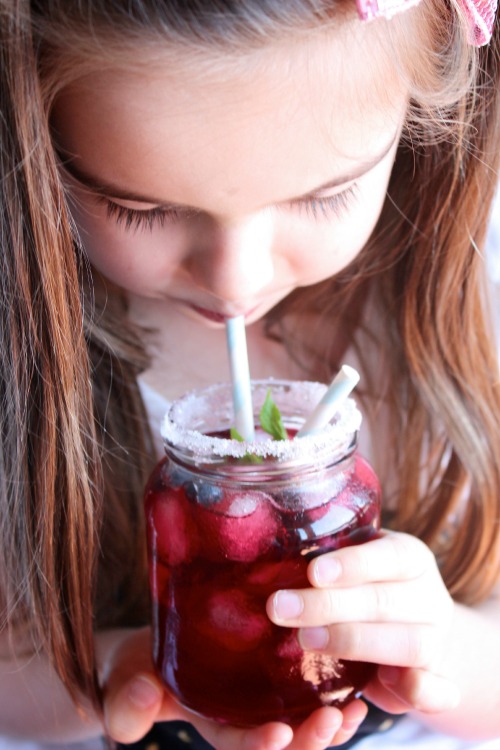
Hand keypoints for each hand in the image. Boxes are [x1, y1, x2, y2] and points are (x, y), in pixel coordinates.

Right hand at [99, 627, 367, 748]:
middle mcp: (244, 722)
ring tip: (353, 709)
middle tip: (333, 721)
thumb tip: (136, 713)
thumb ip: (130, 700)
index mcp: (213, 728)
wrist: (151, 653)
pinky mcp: (276, 682)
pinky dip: (334, 697)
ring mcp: (263, 704)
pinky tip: (357, 689)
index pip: (240, 746)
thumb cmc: (138, 672)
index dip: (259, 746)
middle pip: (283, 741)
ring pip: (303, 724)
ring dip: (331, 723)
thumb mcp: (127, 683)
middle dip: (310, 739)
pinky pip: (309, 698)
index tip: (280, 735)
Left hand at [266, 531, 460, 715]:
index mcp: (410, 559)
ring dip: (356, 642)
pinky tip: (387, 685)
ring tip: (306, 640)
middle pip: (386, 600)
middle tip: (281, 608)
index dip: (353, 564)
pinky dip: (419, 691)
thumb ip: (327, 563)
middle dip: (332, 606)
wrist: (418, 629)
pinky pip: (438, 689)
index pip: (389, 555)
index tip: (313, 572)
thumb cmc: (369, 589)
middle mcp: (429, 597)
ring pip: (411, 643)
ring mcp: (436, 639)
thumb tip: (266, 556)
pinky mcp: (439, 679)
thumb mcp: (355, 567)